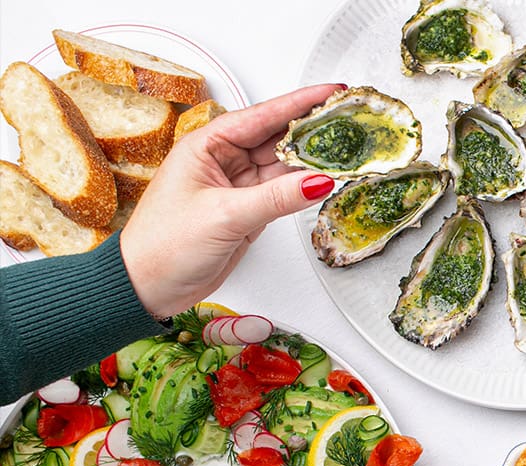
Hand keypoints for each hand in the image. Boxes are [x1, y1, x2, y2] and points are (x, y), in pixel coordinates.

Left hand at [119, 84, 343, 317]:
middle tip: (350, 120)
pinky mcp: (248, 211)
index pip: (262, 116)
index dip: (300, 103)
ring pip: (284, 165)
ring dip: (314, 159)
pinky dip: (306, 187)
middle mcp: (223, 161)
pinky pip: (283, 192)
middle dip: (313, 129)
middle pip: (277, 137)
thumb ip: (275, 198)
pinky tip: (327, 179)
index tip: (332, 92)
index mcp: (206, 146)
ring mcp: (238, 186)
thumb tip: (318, 181)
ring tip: (348, 148)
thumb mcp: (224, 216)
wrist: (148, 287)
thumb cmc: (164, 246)